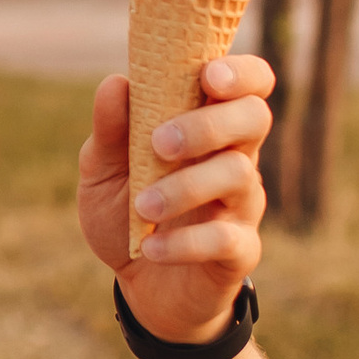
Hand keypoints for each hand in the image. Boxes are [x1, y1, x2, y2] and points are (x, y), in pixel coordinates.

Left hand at [77, 53, 273, 347]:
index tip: (209, 75)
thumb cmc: (127, 213)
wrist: (138, 287)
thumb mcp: (103, 171)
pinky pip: (226, 238)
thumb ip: (110, 130)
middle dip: (208, 124)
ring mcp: (242, 204)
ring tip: (141, 206)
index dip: (241, 72)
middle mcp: (235, 157)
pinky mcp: (240, 251)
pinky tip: (150, 247)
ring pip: (238, 174)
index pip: (250, 83)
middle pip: (255, 117)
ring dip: (184, 186)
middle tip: (160, 143)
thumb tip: (117, 82)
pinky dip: (184, 242)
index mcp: (208, 126)